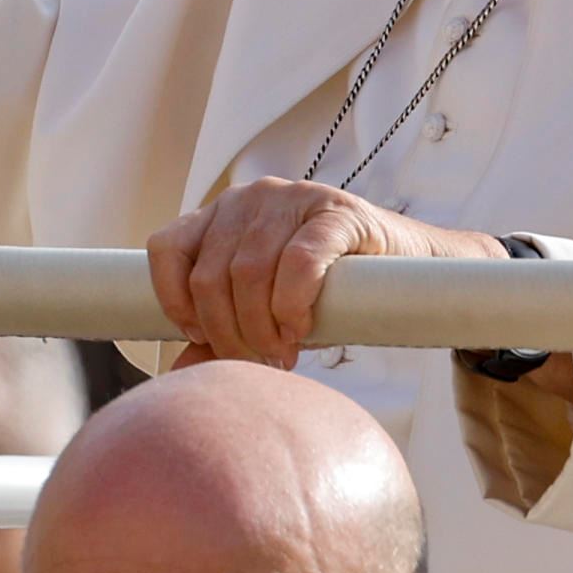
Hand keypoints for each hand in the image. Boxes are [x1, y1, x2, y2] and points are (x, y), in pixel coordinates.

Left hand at [147, 178, 506, 369]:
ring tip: (283, 354)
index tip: (201, 337)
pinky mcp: (336, 210)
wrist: (406, 272)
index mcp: (219, 216)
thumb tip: (179, 375)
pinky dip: (293, 304)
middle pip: (210, 275)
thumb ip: (220, 333)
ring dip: (262, 328)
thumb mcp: (263, 312)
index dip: (175, 300)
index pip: (166, 248)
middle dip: (229, 333)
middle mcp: (247, 198)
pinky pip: (298, 261)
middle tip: (257, 363)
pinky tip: (301, 328)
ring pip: (249, 272)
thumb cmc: (325, 293)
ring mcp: (291, 197)